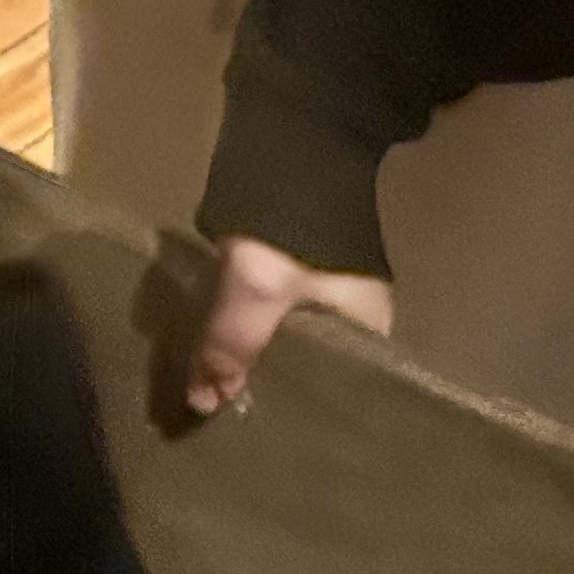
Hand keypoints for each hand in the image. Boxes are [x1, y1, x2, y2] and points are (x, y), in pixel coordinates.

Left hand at [186, 232, 393, 416]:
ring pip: (287, 341)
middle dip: (270, 386)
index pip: (342, 393)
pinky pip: (272, 315)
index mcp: (370, 330)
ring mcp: (327, 289)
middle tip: (227, 417)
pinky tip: (219, 348)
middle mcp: (356, 316)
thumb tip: (203, 404)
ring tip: (216, 390)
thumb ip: (231, 346)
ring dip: (253, 356)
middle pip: (310, 368)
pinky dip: (248, 331)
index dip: (303, 413)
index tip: (262, 432)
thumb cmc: (293, 228)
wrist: (293, 141)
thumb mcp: (256, 289)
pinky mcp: (297, 268)